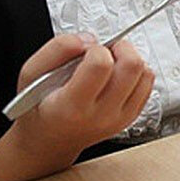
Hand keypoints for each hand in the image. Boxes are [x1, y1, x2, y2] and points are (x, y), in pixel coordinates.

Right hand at [7, 33, 154, 169]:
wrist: (48, 140)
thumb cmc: (38, 107)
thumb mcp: (31, 74)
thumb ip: (57, 49)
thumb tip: (88, 39)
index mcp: (72, 106)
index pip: (101, 65)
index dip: (95, 49)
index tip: (86, 52)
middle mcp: (101, 115)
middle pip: (132, 66)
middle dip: (119, 48)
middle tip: (104, 52)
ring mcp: (119, 118)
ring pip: (145, 74)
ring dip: (130, 59)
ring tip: (109, 65)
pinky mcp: (131, 116)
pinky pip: (148, 84)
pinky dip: (137, 72)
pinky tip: (116, 75)